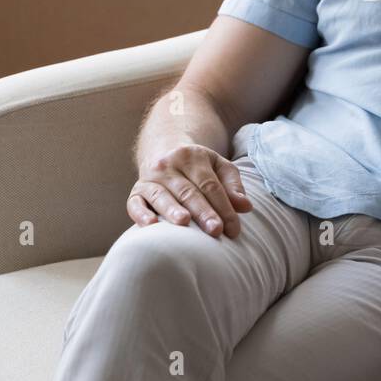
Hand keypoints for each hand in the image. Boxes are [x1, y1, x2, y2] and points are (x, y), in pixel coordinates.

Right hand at [127, 144, 251, 237]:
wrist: (164, 150)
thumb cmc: (197, 167)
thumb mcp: (218, 167)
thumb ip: (233, 185)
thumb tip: (246, 206)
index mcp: (193, 157)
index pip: (210, 185)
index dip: (223, 207)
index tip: (233, 229)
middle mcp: (169, 165)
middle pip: (188, 191)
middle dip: (203, 212)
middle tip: (215, 230)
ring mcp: (150, 178)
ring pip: (162, 195)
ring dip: (172, 209)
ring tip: (184, 223)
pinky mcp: (136, 191)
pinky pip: (135, 202)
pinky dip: (141, 214)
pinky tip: (151, 225)